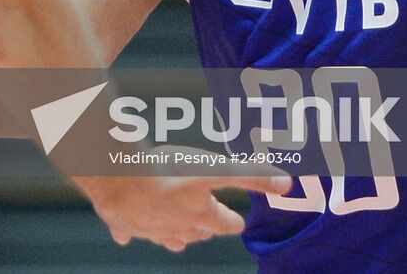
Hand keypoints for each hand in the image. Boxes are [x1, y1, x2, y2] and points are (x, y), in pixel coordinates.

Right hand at [78, 172, 289, 251]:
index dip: (232, 220)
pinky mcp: (122, 224)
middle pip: (196, 233)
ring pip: (166, 239)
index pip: (224, 222)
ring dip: (175, 238)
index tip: (237, 220)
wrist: (120, 177)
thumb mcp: (216, 168)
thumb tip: (287, 183)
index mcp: (201, 214)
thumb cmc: (169, 171)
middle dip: (205, 230)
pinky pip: (126, 233)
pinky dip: (128, 234)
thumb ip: (252, 175)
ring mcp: (148, 228)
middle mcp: (177, 226)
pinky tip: (125, 235)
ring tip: (178, 237)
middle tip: (209, 224)